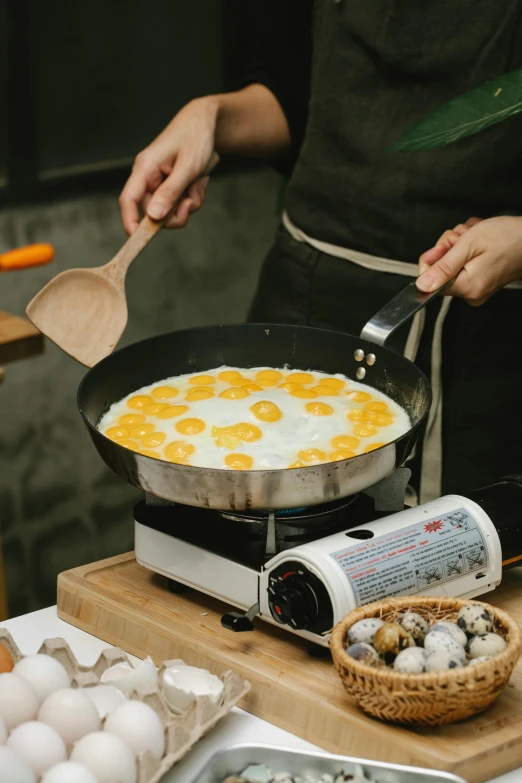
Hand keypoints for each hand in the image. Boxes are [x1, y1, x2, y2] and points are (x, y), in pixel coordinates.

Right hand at [119, 97, 219, 233]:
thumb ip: (170, 192)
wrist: (208, 123)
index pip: (128, 199)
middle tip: (191, 201)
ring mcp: (161, 183)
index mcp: (145, 168)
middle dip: (175, 213)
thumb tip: (154, 217)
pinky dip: (194, 197)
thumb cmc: (195, 137)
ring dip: (189, 204)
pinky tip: (199, 181)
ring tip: (197, 183)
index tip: (138, 239)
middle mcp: (149, 177)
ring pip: (171, 211)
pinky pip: (182, 205)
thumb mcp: (187, 167)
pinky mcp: (173, 186)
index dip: (130, 221)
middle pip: (154, 212)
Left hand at [416, 216, 521, 304]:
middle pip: (440, 271)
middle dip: (449, 248)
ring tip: (475, 238)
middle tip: (465, 237)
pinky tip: (479, 242)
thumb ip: (443, 266)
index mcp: (467, 288)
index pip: (429, 281)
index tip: (446, 245)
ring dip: (459, 245)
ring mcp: (477, 289)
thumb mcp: (469, 245)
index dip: (433, 258)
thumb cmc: (508, 237)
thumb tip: (422, 285)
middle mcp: (471, 293)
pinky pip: (463, 265)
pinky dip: (467, 250)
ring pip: (451, 264)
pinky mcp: (482, 281)